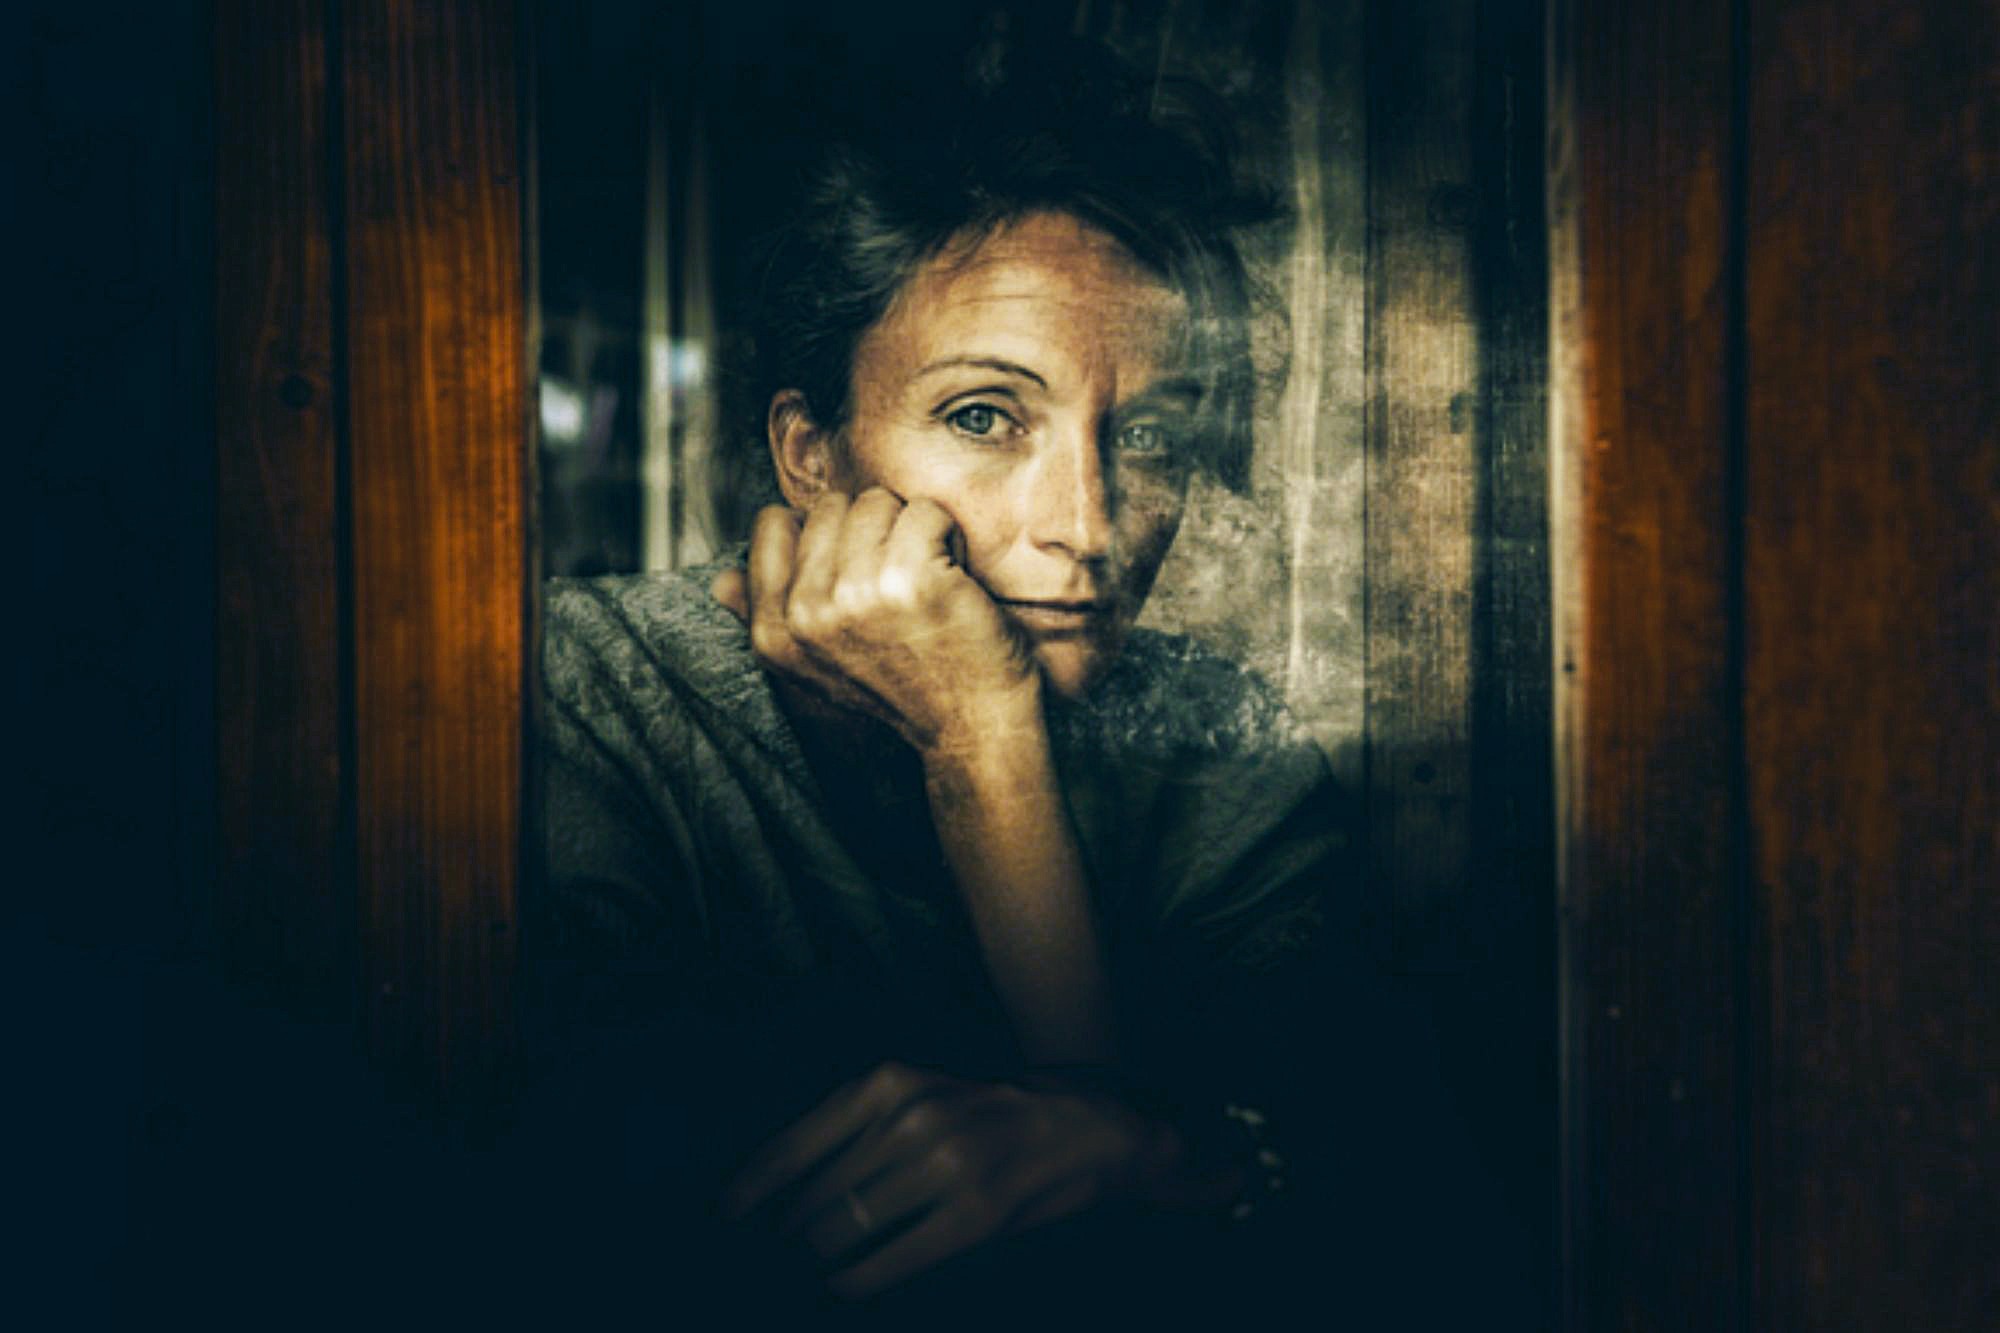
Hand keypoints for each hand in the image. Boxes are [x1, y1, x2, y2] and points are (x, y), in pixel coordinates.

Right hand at [712, 490, 1039, 754]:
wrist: (970, 728)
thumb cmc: (901, 689)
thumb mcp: (814, 667)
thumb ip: (762, 618)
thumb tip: (720, 581)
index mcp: (773, 632)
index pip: (774, 525)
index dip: (825, 535)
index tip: (857, 572)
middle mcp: (806, 613)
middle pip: (832, 507)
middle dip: (872, 531)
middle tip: (900, 581)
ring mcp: (856, 593)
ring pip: (878, 502)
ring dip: (912, 531)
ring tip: (927, 580)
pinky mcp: (910, 577)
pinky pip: (926, 512)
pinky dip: (949, 536)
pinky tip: (954, 580)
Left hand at [720, 1061, 1174, 1299]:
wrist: (1084, 1124)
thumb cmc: (986, 1111)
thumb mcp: (920, 1093)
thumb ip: (859, 1128)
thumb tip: (787, 1190)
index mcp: (890, 1083)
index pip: (795, 1144)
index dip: (751, 1190)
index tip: (721, 1220)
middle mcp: (913, 1118)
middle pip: (816, 1197)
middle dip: (781, 1238)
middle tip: (759, 1264)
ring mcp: (947, 1165)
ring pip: (847, 1228)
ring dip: (812, 1262)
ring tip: (793, 1279)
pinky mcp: (976, 1213)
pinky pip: (894, 1258)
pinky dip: (856, 1280)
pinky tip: (839, 1290)